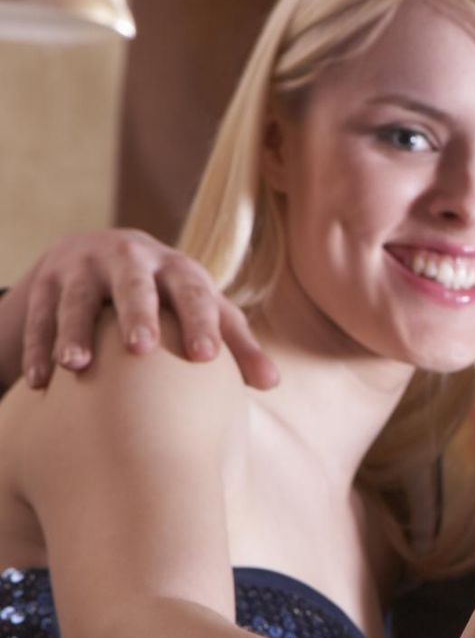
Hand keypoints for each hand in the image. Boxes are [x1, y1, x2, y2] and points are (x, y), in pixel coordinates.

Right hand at [13, 229, 277, 388]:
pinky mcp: (47, 282)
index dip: (200, 321)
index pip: (193, 293)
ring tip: (77, 365)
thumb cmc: (168, 294)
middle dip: (137, 313)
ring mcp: (84, 269)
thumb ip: (235, 342)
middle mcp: (130, 260)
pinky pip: (40, 316)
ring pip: (78, 299)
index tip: (206, 357)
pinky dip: (39, 347)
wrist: (97, 253)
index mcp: (176, 268)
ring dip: (76, 331)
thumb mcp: (200, 306)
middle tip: (141, 348)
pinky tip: (42, 381)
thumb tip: (272, 383)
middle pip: (134, 285)